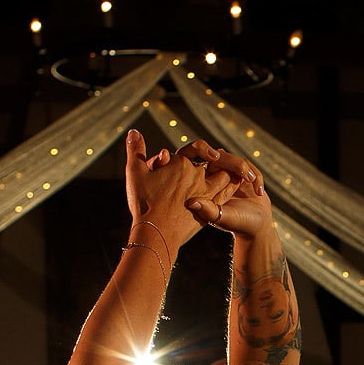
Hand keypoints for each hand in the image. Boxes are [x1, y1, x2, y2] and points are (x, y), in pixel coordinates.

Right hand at [123, 132, 241, 250]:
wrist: (156, 233)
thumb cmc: (144, 202)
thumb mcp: (135, 172)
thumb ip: (135, 150)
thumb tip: (133, 131)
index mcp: (181, 163)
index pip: (193, 150)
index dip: (192, 152)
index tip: (188, 159)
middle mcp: (197, 176)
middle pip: (213, 160)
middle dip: (215, 159)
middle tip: (215, 159)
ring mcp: (206, 193)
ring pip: (224, 177)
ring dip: (225, 173)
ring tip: (224, 174)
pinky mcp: (211, 210)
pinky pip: (226, 196)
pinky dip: (229, 190)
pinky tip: (228, 191)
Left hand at [206, 151, 274, 237]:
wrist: (257, 226)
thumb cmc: (238, 224)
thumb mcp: (222, 218)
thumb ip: (209, 210)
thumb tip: (191, 203)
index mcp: (203, 185)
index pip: (202, 163)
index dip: (208, 155)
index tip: (219, 161)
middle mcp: (214, 177)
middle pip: (220, 157)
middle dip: (235, 163)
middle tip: (248, 178)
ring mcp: (229, 174)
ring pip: (235, 159)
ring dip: (245, 169)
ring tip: (253, 184)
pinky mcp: (243, 174)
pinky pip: (248, 166)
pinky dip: (256, 177)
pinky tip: (259, 192)